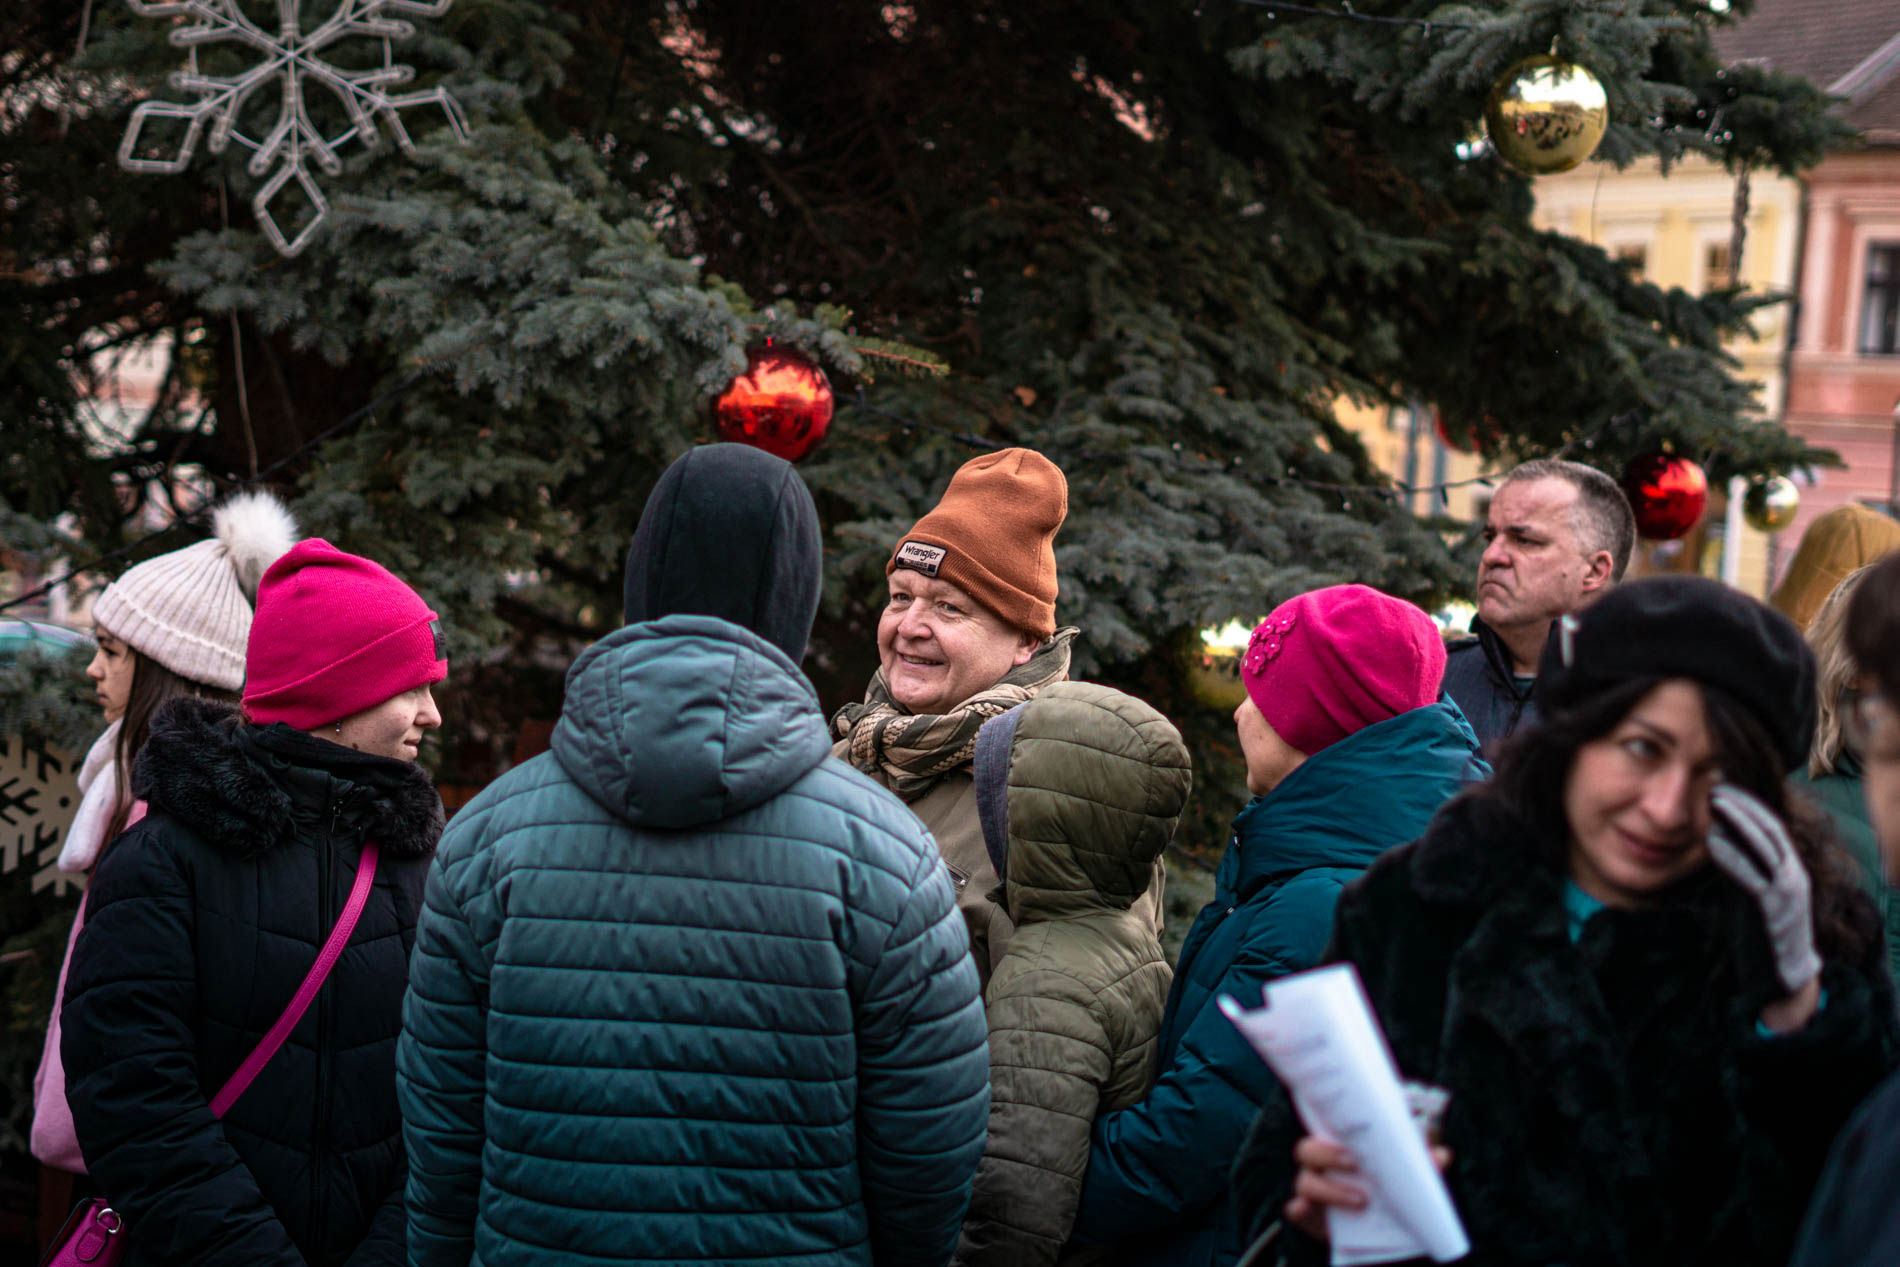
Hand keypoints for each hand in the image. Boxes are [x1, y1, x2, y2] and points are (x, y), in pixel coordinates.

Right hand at [1284, 1135, 1451, 1241]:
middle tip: (1355, 1162)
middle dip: (1329, 1154)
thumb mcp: (1402, 1180)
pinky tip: (1306, 1209)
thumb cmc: (1384, 1195)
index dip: (1330, 1123)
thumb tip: (1441, 1155)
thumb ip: (1419, 1166)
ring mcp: (1312, 1192)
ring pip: (1305, 1181)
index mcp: (1339, 1148)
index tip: (1351, 1124)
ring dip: (1329, 1190)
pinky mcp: (1308, 1216)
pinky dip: (1298, 1209)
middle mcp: (1320, 1166)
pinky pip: (1294, 1209)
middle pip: (1307, 1150)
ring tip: (1360, 1201)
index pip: (1325, 1128)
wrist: (1376, 1237)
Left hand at [1707, 784, 1821, 996]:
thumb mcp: (1750, 893)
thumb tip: (1714, 836)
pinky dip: (1733, 857)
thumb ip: (1739, 867)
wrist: (1782, 981)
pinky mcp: (1774, 913)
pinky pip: (1754, 878)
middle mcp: (1793, 878)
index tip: (1723, 787)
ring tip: (1713, 803)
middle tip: (1716, 788)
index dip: (1748, 805)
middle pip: (1770, 831)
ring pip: (1765, 849)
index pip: (1771, 828)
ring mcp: (1787, 895)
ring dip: (1738, 823)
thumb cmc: (1761, 935)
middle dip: (1744, 807)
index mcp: (1789, 872)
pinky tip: (1712, 841)